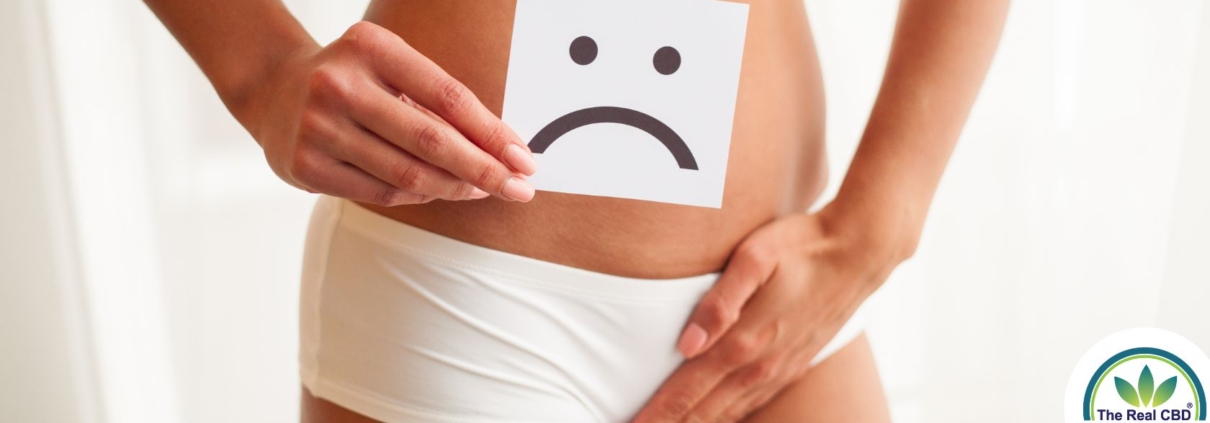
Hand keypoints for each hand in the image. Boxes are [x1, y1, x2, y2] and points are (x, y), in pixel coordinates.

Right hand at [242, 21, 535, 204]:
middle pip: (431, 141)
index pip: (448, 96)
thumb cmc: (355, 79)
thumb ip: (441, 104)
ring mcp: (317, 127)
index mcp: (371, 48)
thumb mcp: (393, 69)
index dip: (492, 132)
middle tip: (519, 189)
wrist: (274, 88)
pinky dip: (419, 197)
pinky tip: (440, 192)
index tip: (524, 158)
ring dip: (456, 188)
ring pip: (408, 175)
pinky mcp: (304, 165)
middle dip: (484, 170)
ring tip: (484, 190)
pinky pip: (380, 193)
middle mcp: (339, 84)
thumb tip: (507, 150)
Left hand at [631, 210, 906, 422]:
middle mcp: (762, 364)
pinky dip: (730, 416)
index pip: (688, 388)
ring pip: (731, 411)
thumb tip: (687, 343)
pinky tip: (717, 417)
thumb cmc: (801, 246)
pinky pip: (754, 403)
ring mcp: (781, 369)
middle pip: (706, 410)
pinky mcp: (795, 364)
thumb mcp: (755, 258)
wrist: (860, 251)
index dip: (658, 411)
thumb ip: (719, 301)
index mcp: (745, 340)